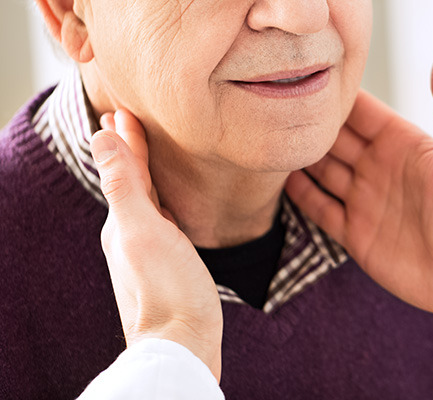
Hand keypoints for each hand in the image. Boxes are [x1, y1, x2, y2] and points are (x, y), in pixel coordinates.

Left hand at [90, 110, 222, 379]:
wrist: (183, 342)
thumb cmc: (168, 287)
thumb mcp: (142, 229)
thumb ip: (124, 184)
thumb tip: (101, 137)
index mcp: (122, 221)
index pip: (123, 169)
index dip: (125, 139)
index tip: (124, 111)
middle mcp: (130, 234)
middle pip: (130, 182)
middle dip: (129, 150)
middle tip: (127, 122)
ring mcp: (148, 251)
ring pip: (143, 201)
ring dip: (142, 173)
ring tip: (144, 153)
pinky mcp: (166, 265)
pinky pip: (160, 221)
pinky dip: (160, 201)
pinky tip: (167, 205)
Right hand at [286, 47, 432, 333]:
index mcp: (403, 145)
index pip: (362, 113)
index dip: (337, 98)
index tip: (308, 80)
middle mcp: (380, 169)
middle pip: (336, 141)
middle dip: (311, 127)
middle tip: (278, 110)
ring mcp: (366, 202)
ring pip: (323, 173)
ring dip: (301, 159)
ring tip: (273, 141)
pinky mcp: (356, 234)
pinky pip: (321, 210)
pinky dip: (302, 197)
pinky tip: (282, 182)